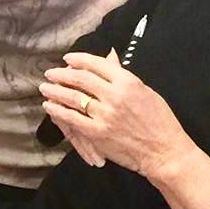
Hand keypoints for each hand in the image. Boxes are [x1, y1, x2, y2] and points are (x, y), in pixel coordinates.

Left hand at [39, 51, 192, 177]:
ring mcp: (105, 115)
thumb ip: (124, 76)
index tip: (68, 58)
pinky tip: (50, 107)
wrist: (164, 151)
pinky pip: (72, 118)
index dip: (79, 59)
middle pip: (81, 79)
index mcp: (129, 82)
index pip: (97, 64)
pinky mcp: (97, 132)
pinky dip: (58, 111)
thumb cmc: (159, 122)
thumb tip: (110, 57)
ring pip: (73, 97)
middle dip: (62, 74)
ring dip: (55, 91)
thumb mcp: (146, 92)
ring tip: (45, 88)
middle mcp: (115, 96)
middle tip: (50, 73)